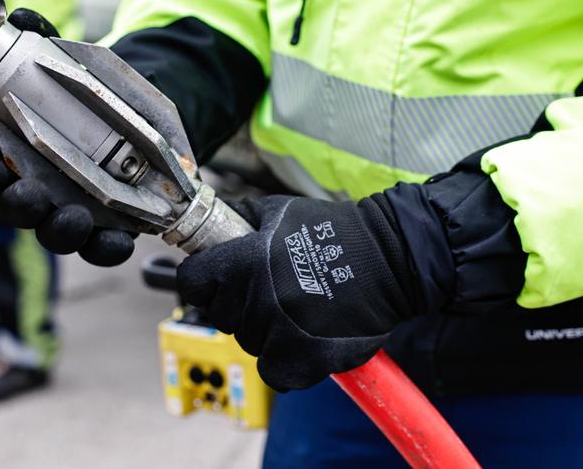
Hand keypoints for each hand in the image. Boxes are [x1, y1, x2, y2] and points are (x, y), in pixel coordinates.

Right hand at [0, 8, 136, 266]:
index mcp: (15, 156)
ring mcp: (68, 213)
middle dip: (20, 205)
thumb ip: (42, 41)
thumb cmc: (87, 97)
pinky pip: (100, 248)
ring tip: (77, 217)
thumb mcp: (67, 66)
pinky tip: (120, 238)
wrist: (137, 119)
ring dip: (61, 230)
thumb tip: (23, 16)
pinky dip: (108, 246)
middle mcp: (36, 191)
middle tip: (31, 194)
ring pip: (55, 234)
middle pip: (15, 209)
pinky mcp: (104, 229)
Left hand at [177, 194, 421, 391]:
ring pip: (248, 342)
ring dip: (264, 330)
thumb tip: (209, 226)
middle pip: (220, 315)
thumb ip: (239, 218)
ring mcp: (280, 332)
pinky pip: (273, 372)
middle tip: (269, 289)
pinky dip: (283, 361)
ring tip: (295, 308)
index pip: (191, 282)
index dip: (201, 280)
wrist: (391, 260)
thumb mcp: (280, 210)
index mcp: (246, 261)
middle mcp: (258, 298)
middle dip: (237, 303)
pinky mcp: (304, 360)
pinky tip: (300, 338)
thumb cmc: (336, 231)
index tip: (214, 280)